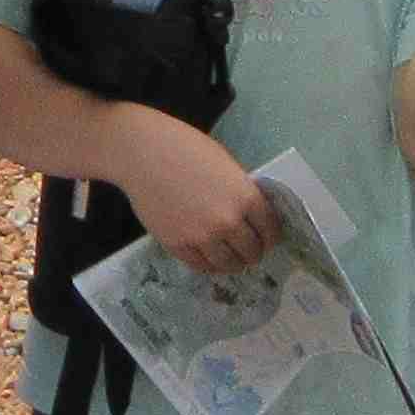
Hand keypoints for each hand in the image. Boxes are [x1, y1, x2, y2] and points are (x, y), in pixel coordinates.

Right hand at [111, 113, 279, 278]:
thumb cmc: (186, 148)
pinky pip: (200, 266)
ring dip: (233, 263)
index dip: (271, 237)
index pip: (270, 231)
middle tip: (249, 251)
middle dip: (253, 252)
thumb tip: (249, 213)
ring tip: (231, 259)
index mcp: (246, 198)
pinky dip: (209, 265)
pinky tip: (209, 258)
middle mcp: (228, 223)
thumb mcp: (226, 166)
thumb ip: (241, 192)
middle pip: (251, 252)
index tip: (267, 240)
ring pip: (227, 265)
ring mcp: (202, 237)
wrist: (144, 153)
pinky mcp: (177, 245)